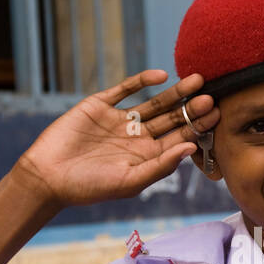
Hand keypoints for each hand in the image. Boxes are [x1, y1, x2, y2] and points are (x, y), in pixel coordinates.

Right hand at [13, 71, 218, 208]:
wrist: (48, 176)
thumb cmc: (89, 188)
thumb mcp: (130, 181)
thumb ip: (161, 165)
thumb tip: (191, 148)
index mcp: (147, 157)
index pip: (180, 138)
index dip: (198, 126)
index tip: (216, 114)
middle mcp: (137, 137)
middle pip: (172, 118)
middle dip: (191, 107)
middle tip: (212, 94)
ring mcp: (120, 120)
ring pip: (154, 102)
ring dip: (174, 92)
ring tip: (196, 79)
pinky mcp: (100, 106)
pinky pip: (125, 89)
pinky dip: (142, 81)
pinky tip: (160, 76)